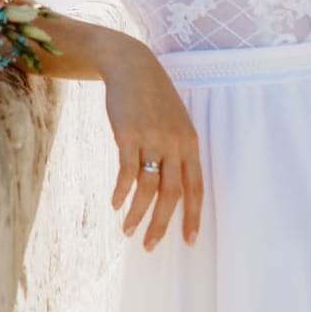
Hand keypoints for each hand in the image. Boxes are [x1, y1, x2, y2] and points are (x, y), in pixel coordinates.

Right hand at [100, 39, 202, 249]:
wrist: (131, 66)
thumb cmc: (153, 98)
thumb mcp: (174, 122)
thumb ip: (177, 151)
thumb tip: (174, 188)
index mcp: (190, 144)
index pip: (196, 188)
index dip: (193, 217)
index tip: (189, 242)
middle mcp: (175, 144)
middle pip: (172, 195)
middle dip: (161, 225)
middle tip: (150, 246)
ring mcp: (152, 139)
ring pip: (148, 189)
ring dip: (136, 214)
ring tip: (127, 230)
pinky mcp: (129, 134)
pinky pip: (127, 172)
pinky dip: (121, 191)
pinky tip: (115, 204)